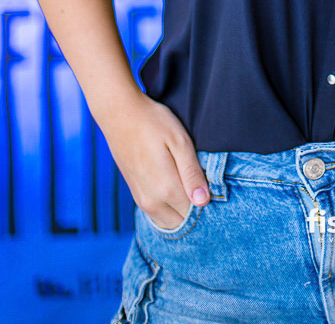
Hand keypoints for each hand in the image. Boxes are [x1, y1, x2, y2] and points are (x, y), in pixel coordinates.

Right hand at [99, 91, 210, 229]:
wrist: (119, 114)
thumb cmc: (154, 123)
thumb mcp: (179, 142)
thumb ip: (192, 173)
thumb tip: (203, 202)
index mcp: (166, 189)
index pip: (195, 212)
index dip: (208, 202)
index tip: (215, 187)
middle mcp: (152, 202)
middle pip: (181, 222)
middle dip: (195, 211)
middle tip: (204, 186)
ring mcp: (141, 201)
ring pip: (169, 221)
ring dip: (182, 211)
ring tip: (191, 185)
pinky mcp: (136, 195)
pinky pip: (157, 214)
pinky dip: (169, 208)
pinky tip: (176, 187)